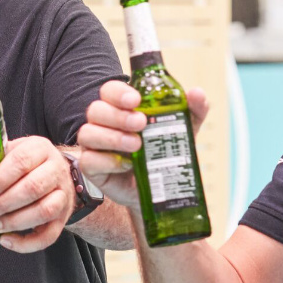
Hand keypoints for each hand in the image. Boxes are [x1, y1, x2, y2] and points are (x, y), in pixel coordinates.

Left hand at [0, 136, 73, 252]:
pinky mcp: (63, 218)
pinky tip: (6, 241)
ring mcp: (63, 195)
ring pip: (44, 210)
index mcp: (40, 149)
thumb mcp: (12, 151)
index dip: (0, 178)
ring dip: (15, 221)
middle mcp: (56, 170)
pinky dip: (27, 243)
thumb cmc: (26, 163)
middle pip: (34, 188)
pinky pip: (49, 236)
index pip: (22, 161)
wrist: (58, 173)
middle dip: (5, 203)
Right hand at [75, 80, 208, 208]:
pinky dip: (107, 161)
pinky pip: (89, 161)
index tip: (136, 100)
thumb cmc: (165, 154)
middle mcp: (104, 125)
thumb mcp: (184, 130)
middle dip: (118, 115)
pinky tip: (127, 165)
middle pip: (95, 109)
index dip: (118, 93)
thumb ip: (192, 110)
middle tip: (142, 123)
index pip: (109, 91)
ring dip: (112, 137)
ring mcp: (95, 147)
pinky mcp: (93, 169)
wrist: (161, 190)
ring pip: (87, 133)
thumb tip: (196, 93)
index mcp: (121, 109)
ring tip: (137, 145)